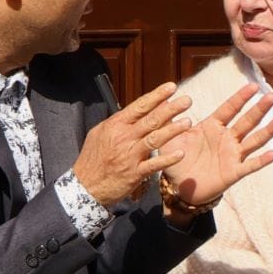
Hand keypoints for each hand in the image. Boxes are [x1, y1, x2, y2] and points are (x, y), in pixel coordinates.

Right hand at [71, 81, 191, 206]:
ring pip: (155, 139)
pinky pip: (154, 164)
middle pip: (151, 119)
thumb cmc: (92, 159)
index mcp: (116, 125)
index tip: (171, 87)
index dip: (157, 96)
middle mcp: (124, 137)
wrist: (84, 186)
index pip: (139, 106)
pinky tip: (181, 154)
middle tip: (187, 100)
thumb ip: (118, 122)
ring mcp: (130, 155)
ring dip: (172, 130)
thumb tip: (133, 111)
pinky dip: (167, 159)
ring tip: (188, 122)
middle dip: (170, 108)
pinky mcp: (134, 173)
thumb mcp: (99, 133)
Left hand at [160, 84, 272, 208]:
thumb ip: (169, 120)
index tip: (253, 85)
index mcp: (212, 127)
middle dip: (259, 109)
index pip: (229, 108)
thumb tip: (167, 98)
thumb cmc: (176, 160)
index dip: (241, 97)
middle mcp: (226, 138)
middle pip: (246, 121)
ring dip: (267, 131)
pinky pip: (250, 165)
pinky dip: (262, 160)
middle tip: (272, 96)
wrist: (178, 187)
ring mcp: (232, 155)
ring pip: (253, 141)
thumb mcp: (169, 138)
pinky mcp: (233, 172)